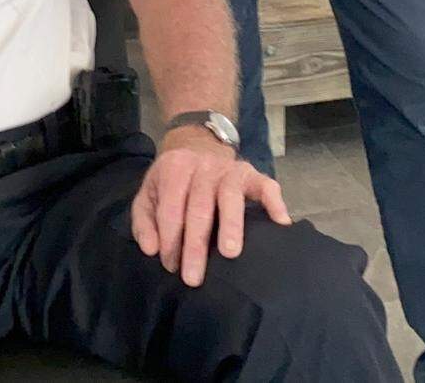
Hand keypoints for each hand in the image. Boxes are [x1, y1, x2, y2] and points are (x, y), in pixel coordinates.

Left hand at [132, 127, 291, 287]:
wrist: (197, 146)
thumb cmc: (173, 182)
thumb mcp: (149, 195)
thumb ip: (144, 222)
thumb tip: (151, 250)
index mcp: (174, 169)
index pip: (171, 209)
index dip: (169, 240)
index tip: (171, 267)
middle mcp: (203, 166)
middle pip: (199, 207)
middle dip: (195, 244)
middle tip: (193, 278)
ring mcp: (230, 169)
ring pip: (230, 196)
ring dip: (230, 224)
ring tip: (230, 253)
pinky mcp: (253, 174)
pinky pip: (266, 186)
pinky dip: (274, 202)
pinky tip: (280, 224)